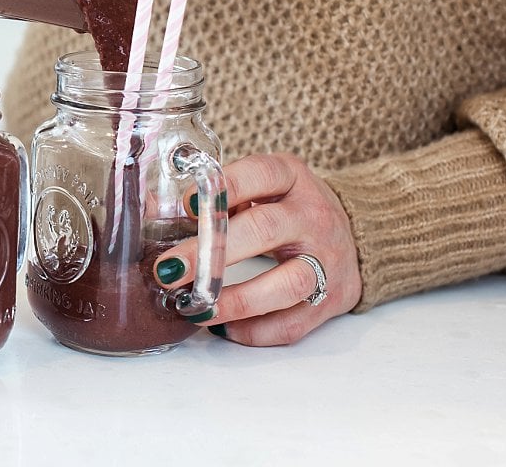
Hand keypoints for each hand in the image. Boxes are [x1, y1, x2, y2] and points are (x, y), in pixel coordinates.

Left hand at [153, 153, 360, 344]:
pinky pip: (293, 324)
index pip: (260, 174)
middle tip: (168, 269)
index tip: (186, 207)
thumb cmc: (287, 208)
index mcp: (292, 178)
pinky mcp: (331, 300)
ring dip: (236, 300)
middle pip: (265, 229)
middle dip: (212, 252)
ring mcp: (327, 260)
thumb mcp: (258, 188)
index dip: (223, 189)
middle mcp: (313, 216)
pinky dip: (255, 331)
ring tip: (195, 306)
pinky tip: (223, 327)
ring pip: (287, 283)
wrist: (354, 235)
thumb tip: (150, 208)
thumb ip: (212, 197)